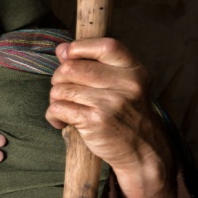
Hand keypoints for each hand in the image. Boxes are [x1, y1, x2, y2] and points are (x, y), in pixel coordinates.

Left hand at [46, 38, 177, 197]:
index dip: (78, 47)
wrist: (144, 152)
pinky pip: (57, 109)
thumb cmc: (126, 115)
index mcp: (133, 70)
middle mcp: (125, 84)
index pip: (104, 46)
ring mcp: (110, 103)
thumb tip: (61, 49)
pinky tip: (63, 122)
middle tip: (65, 91)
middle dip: (59, 79)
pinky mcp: (95, 122)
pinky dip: (53, 116)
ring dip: (56, 99)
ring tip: (67, 108)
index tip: (67, 56)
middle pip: (71, 68)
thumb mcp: (125, 85)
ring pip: (60, 89)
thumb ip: (96, 65)